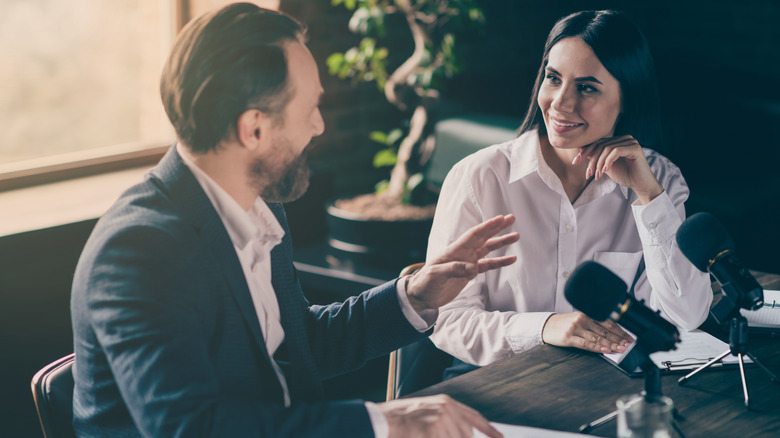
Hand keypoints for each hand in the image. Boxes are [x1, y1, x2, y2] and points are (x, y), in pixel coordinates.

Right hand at [379, 394, 502, 437]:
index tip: (500, 437)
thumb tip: (466, 433)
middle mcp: (447, 409)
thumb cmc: (402, 418)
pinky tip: (423, 437)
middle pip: (467, 435)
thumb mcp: (427, 411)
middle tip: (439, 435)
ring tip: (426, 434)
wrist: (383, 420)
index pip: (475, 417)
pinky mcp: (432, 430)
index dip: (489, 429)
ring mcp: (440, 420)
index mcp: (447, 403)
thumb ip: (447, 419)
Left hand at [406, 215, 518, 311]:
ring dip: (501, 242)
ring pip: (487, 249)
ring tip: (516, 236)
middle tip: (512, 218)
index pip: (473, 235)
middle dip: (497, 227)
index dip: (487, 227)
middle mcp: (462, 253)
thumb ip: (453, 269)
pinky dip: (499, 262)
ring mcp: (467, 262)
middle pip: (483, 237)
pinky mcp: (469, 273)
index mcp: (454, 251)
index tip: (500, 219)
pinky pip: (488, 265)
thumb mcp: (435, 275)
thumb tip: (473, 268)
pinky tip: (511, 259)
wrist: (421, 295)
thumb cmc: (424, 283)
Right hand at [541, 311, 633, 353]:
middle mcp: (582, 319)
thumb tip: (612, 336)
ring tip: (621, 349)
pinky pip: (586, 344)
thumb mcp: (579, 320)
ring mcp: (575, 328)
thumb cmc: (564, 324)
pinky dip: (597, 347)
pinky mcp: (569, 338)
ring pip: (598, 338)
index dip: (620, 331)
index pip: (607, 322)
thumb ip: (594, 325)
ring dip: (611, 345)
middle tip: (629, 345)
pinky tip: (605, 350)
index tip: (629, 338)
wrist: (546, 326)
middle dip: (619, 339)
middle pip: (604, 331)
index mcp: (587, 313)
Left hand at [571, 135, 662, 203]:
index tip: (575, 162)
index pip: (598, 143)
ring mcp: (631, 142)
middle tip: (588, 174)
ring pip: (607, 148)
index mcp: (617, 141)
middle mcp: (624, 138)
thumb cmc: (624, 175)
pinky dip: (608, 161)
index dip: (585, 151)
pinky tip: (605, 170)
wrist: (640, 185)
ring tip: (597, 175)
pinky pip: (616, 151)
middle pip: (601, 145)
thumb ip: (596, 157)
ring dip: (599, 163)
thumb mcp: (605, 166)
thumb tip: (580, 148)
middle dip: (591, 160)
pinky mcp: (635, 148)